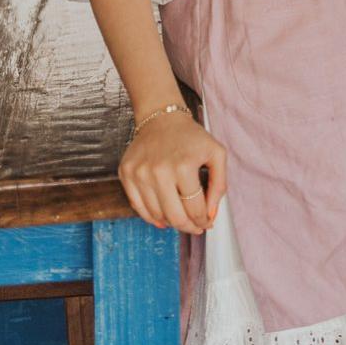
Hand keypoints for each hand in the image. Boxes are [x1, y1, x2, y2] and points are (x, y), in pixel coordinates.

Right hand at [119, 113, 227, 234]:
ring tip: (180, 215)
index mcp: (184, 165)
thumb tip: (210, 216)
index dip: (204, 220)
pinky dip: (152, 216)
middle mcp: (159, 171)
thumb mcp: (216, 154)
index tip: (206, 222)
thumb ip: (219, 185)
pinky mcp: (126, 173)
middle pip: (175, 217)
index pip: (195, 209)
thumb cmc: (191, 137)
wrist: (162, 117)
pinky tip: (163, 214)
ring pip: (157, 216)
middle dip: (189, 227)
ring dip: (171, 222)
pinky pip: (138, 207)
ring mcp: (140, 173)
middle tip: (195, 226)